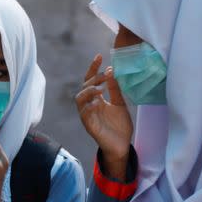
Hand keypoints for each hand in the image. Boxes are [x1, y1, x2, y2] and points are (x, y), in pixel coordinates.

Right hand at [75, 54, 132, 179]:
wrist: (122, 145)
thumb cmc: (119, 126)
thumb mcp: (120, 104)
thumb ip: (115, 89)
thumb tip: (112, 71)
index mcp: (97, 98)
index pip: (90, 80)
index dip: (93, 68)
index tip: (99, 56)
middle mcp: (90, 105)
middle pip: (84, 87)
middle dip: (93, 79)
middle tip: (105, 75)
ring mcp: (88, 115)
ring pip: (79, 99)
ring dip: (88, 91)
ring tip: (100, 89)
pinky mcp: (89, 126)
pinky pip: (84, 114)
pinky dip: (89, 107)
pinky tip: (97, 103)